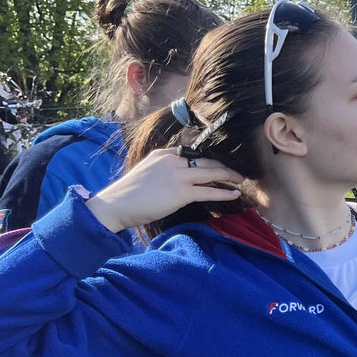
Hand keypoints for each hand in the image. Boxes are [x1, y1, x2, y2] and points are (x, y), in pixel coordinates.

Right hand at [86, 147, 244, 231]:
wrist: (115, 205)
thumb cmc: (128, 194)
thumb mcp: (147, 172)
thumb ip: (163, 170)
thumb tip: (177, 178)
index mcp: (164, 154)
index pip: (193, 152)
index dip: (209, 158)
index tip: (220, 162)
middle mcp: (173, 161)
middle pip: (207, 160)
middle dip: (224, 166)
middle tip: (237, 171)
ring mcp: (178, 176)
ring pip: (212, 173)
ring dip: (229, 176)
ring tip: (241, 180)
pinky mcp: (181, 192)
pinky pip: (209, 191)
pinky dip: (225, 192)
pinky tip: (235, 193)